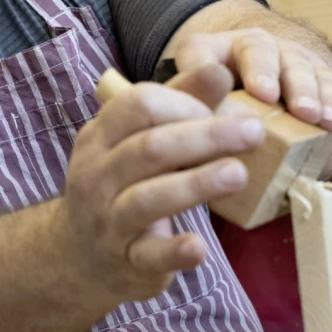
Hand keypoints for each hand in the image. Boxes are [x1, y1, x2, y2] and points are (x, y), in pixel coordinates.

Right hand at [59, 64, 265, 302]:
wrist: (77, 254)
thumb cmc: (120, 185)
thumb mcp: (137, 141)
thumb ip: (177, 104)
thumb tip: (220, 69)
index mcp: (99, 137)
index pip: (138, 105)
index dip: (185, 103)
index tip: (223, 112)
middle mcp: (96, 176)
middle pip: (149, 148)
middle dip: (205, 136)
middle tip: (254, 132)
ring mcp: (107, 221)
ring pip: (147, 198)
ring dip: (196, 184)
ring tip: (239, 173)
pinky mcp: (126, 262)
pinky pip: (148, 256)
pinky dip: (174, 251)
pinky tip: (200, 246)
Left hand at [174, 28, 331, 131]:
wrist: (266, 91)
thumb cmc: (218, 109)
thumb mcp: (195, 107)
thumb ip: (190, 115)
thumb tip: (189, 139)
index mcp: (208, 51)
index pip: (201, 52)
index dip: (207, 69)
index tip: (233, 89)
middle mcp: (250, 46)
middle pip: (257, 52)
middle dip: (263, 73)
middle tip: (267, 95)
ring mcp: (288, 56)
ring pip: (296, 66)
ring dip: (303, 90)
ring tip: (308, 114)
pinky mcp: (318, 74)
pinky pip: (327, 84)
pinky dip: (331, 102)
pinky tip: (331, 123)